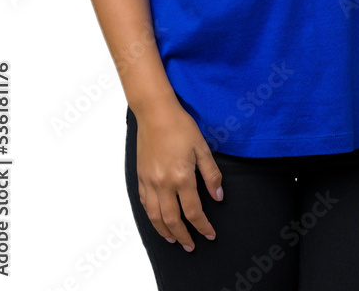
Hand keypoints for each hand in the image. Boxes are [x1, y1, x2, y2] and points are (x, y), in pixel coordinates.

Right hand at [134, 97, 223, 250]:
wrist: (155, 112)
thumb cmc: (180, 126)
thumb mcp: (202, 148)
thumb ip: (211, 174)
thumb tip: (218, 197)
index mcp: (181, 177)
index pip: (193, 212)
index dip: (203, 226)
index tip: (210, 234)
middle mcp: (163, 184)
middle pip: (172, 220)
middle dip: (184, 236)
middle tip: (191, 246)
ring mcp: (149, 181)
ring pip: (155, 216)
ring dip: (165, 231)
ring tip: (173, 240)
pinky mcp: (140, 176)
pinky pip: (144, 203)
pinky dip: (151, 216)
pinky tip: (157, 219)